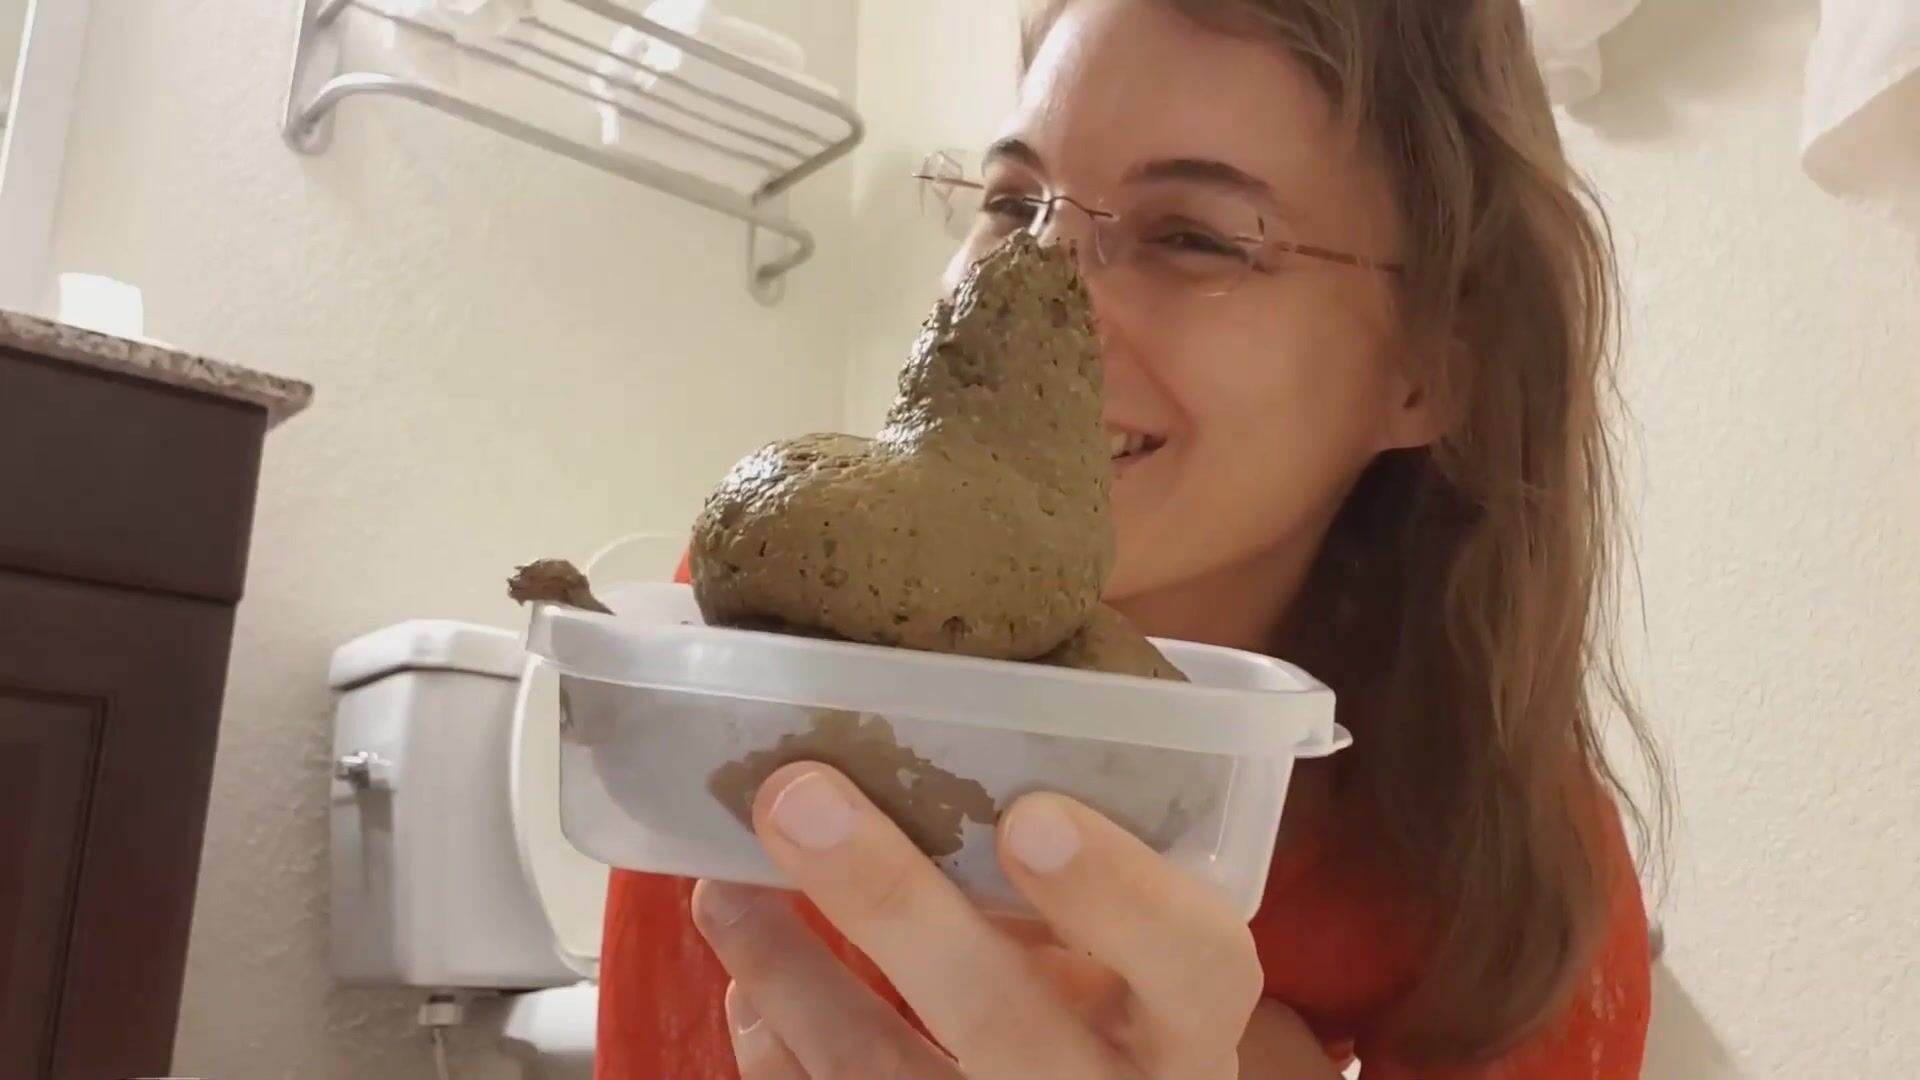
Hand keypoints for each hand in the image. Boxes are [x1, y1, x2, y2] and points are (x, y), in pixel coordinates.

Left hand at [691, 761, 1326, 1078]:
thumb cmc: (1121, 1030)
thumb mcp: (1138, 972)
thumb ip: (1084, 895)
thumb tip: (945, 752)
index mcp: (1188, 1027)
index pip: (1196, 961)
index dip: (1120, 895)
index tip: (1032, 815)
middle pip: (1006, 1021)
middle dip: (892, 904)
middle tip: (799, 796)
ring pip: (883, 1073)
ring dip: (787, 970)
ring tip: (725, 883)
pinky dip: (777, 1052)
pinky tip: (748, 989)